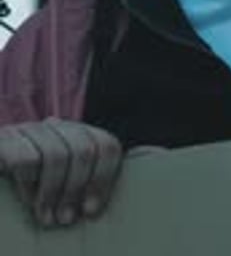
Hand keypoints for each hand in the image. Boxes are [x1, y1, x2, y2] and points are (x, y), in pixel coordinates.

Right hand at [0, 118, 122, 226]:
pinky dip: (28, 185)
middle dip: (77, 188)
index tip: (91, 210)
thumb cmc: (29, 189)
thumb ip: (81, 184)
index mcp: (76, 135)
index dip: (104, 178)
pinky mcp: (5, 141)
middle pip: (84, 149)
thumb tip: (98, 206)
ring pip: (57, 154)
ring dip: (53, 192)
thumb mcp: (61, 184)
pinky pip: (26, 160)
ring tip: (48, 218)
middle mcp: (55, 127)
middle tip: (67, 218)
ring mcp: (29, 130)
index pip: (106, 144)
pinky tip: (28, 200)